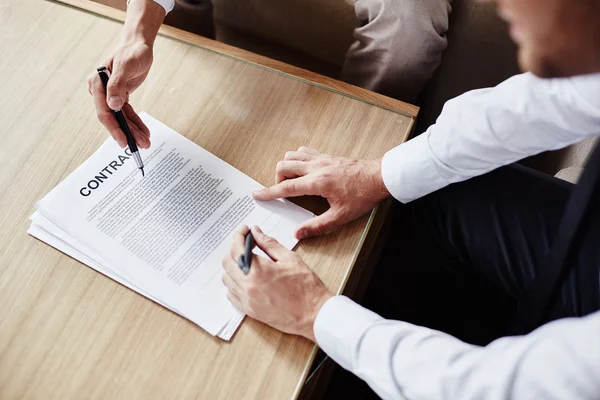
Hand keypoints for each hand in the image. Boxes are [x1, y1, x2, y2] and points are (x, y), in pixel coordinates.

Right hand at [87, 39, 152, 148]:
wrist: (139, 44)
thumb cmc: (132, 52)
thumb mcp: (126, 66)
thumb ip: (117, 84)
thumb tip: (112, 104)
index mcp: (97, 83)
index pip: (103, 111)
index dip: (113, 127)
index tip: (123, 140)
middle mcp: (102, 91)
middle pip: (113, 117)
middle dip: (126, 132)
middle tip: (138, 145)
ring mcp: (111, 94)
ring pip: (121, 118)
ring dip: (133, 130)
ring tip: (145, 142)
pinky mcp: (121, 96)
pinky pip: (128, 113)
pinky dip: (136, 123)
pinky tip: (143, 132)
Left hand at [222, 225, 332, 341]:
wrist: (313, 314)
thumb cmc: (306, 288)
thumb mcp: (290, 259)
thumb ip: (269, 243)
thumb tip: (256, 233)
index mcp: (258, 271)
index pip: (237, 248)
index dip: (239, 235)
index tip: (245, 230)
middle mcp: (248, 286)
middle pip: (227, 262)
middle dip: (234, 248)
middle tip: (246, 243)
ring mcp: (247, 300)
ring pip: (226, 278)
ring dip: (232, 266)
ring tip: (246, 259)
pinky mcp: (249, 311)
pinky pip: (231, 294)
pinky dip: (233, 283)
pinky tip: (245, 278)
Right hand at [253, 147, 390, 238]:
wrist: (380, 178)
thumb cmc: (363, 196)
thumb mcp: (341, 216)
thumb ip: (318, 226)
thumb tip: (299, 232)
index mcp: (317, 182)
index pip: (286, 187)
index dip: (269, 192)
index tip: (257, 194)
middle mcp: (316, 167)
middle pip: (284, 166)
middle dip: (276, 179)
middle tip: (281, 192)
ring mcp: (321, 159)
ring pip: (292, 155)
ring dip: (286, 167)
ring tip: (291, 181)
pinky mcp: (327, 155)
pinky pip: (305, 151)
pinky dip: (298, 158)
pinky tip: (303, 169)